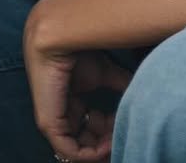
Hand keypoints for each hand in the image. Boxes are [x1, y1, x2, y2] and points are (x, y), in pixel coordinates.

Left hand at [22, 10, 133, 161]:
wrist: (59, 34)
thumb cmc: (79, 49)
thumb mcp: (104, 73)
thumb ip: (119, 84)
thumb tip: (137, 96)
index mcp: (69, 103)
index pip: (89, 129)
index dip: (109, 133)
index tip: (125, 129)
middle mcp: (60, 114)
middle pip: (85, 141)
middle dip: (106, 144)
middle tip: (122, 139)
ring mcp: (52, 120)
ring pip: (78, 148)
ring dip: (100, 150)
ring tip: (116, 140)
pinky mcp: (48, 122)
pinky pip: (69, 149)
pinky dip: (89, 153)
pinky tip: (105, 145)